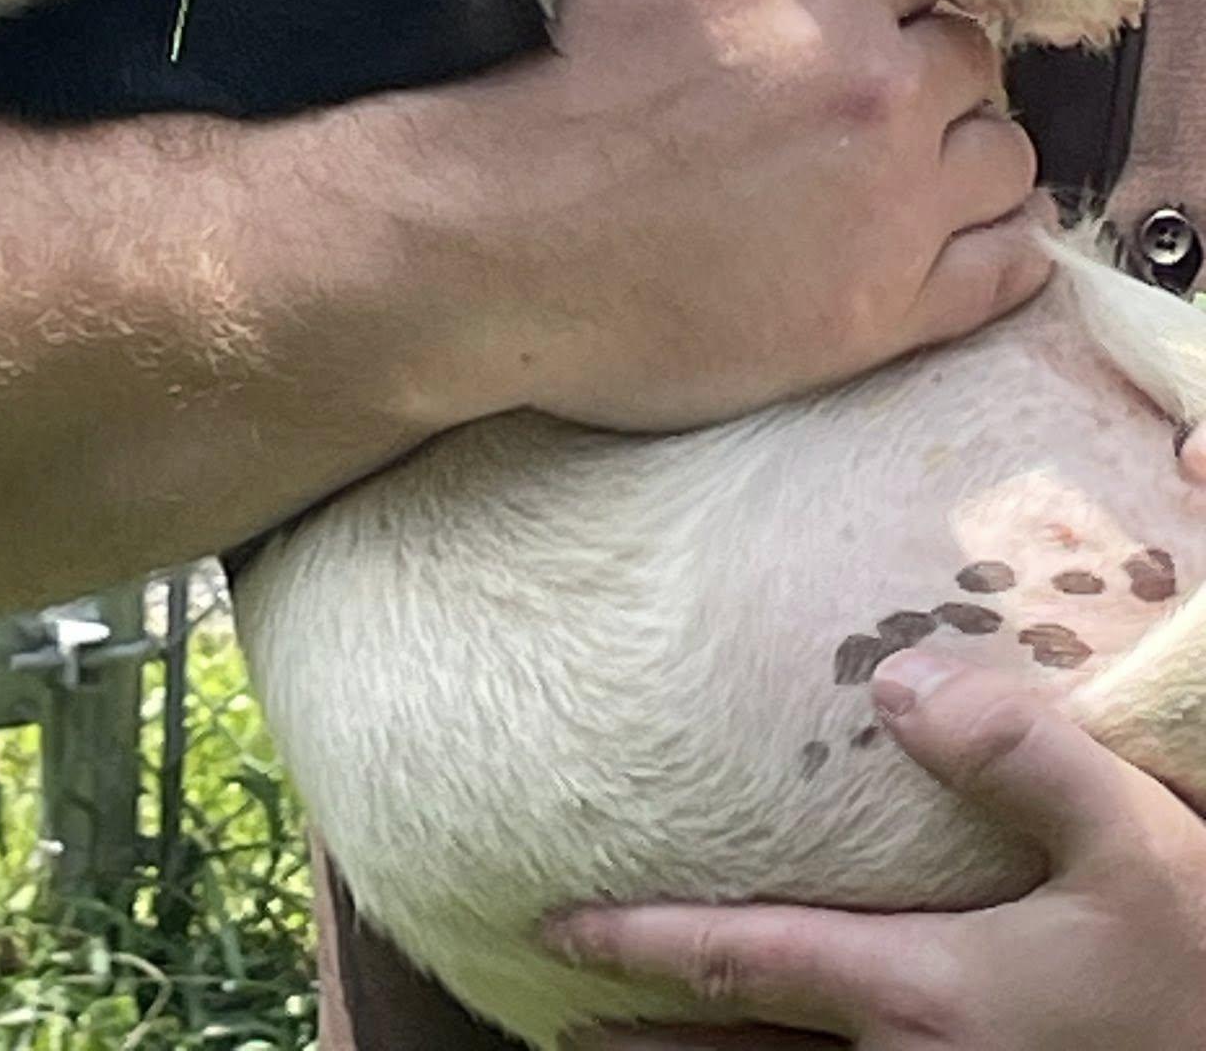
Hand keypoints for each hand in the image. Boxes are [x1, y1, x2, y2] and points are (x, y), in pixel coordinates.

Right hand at [422, 0, 1047, 434]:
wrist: (495, 236)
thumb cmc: (550, 74)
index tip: (841, 25)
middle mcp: (884, 96)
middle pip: (973, 58)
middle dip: (923, 66)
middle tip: (859, 100)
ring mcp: (894, 212)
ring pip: (1003, 155)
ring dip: (963, 149)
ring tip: (899, 168)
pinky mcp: (884, 313)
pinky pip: (1007, 269)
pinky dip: (1002, 245)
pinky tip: (965, 235)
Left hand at [545, 650, 1205, 1048]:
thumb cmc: (1197, 978)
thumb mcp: (1134, 848)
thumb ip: (1021, 756)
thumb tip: (901, 683)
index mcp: (921, 997)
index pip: (744, 961)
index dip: (642, 944)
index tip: (555, 932)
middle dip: (644, 1033)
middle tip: (558, 1014)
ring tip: (624, 1049)